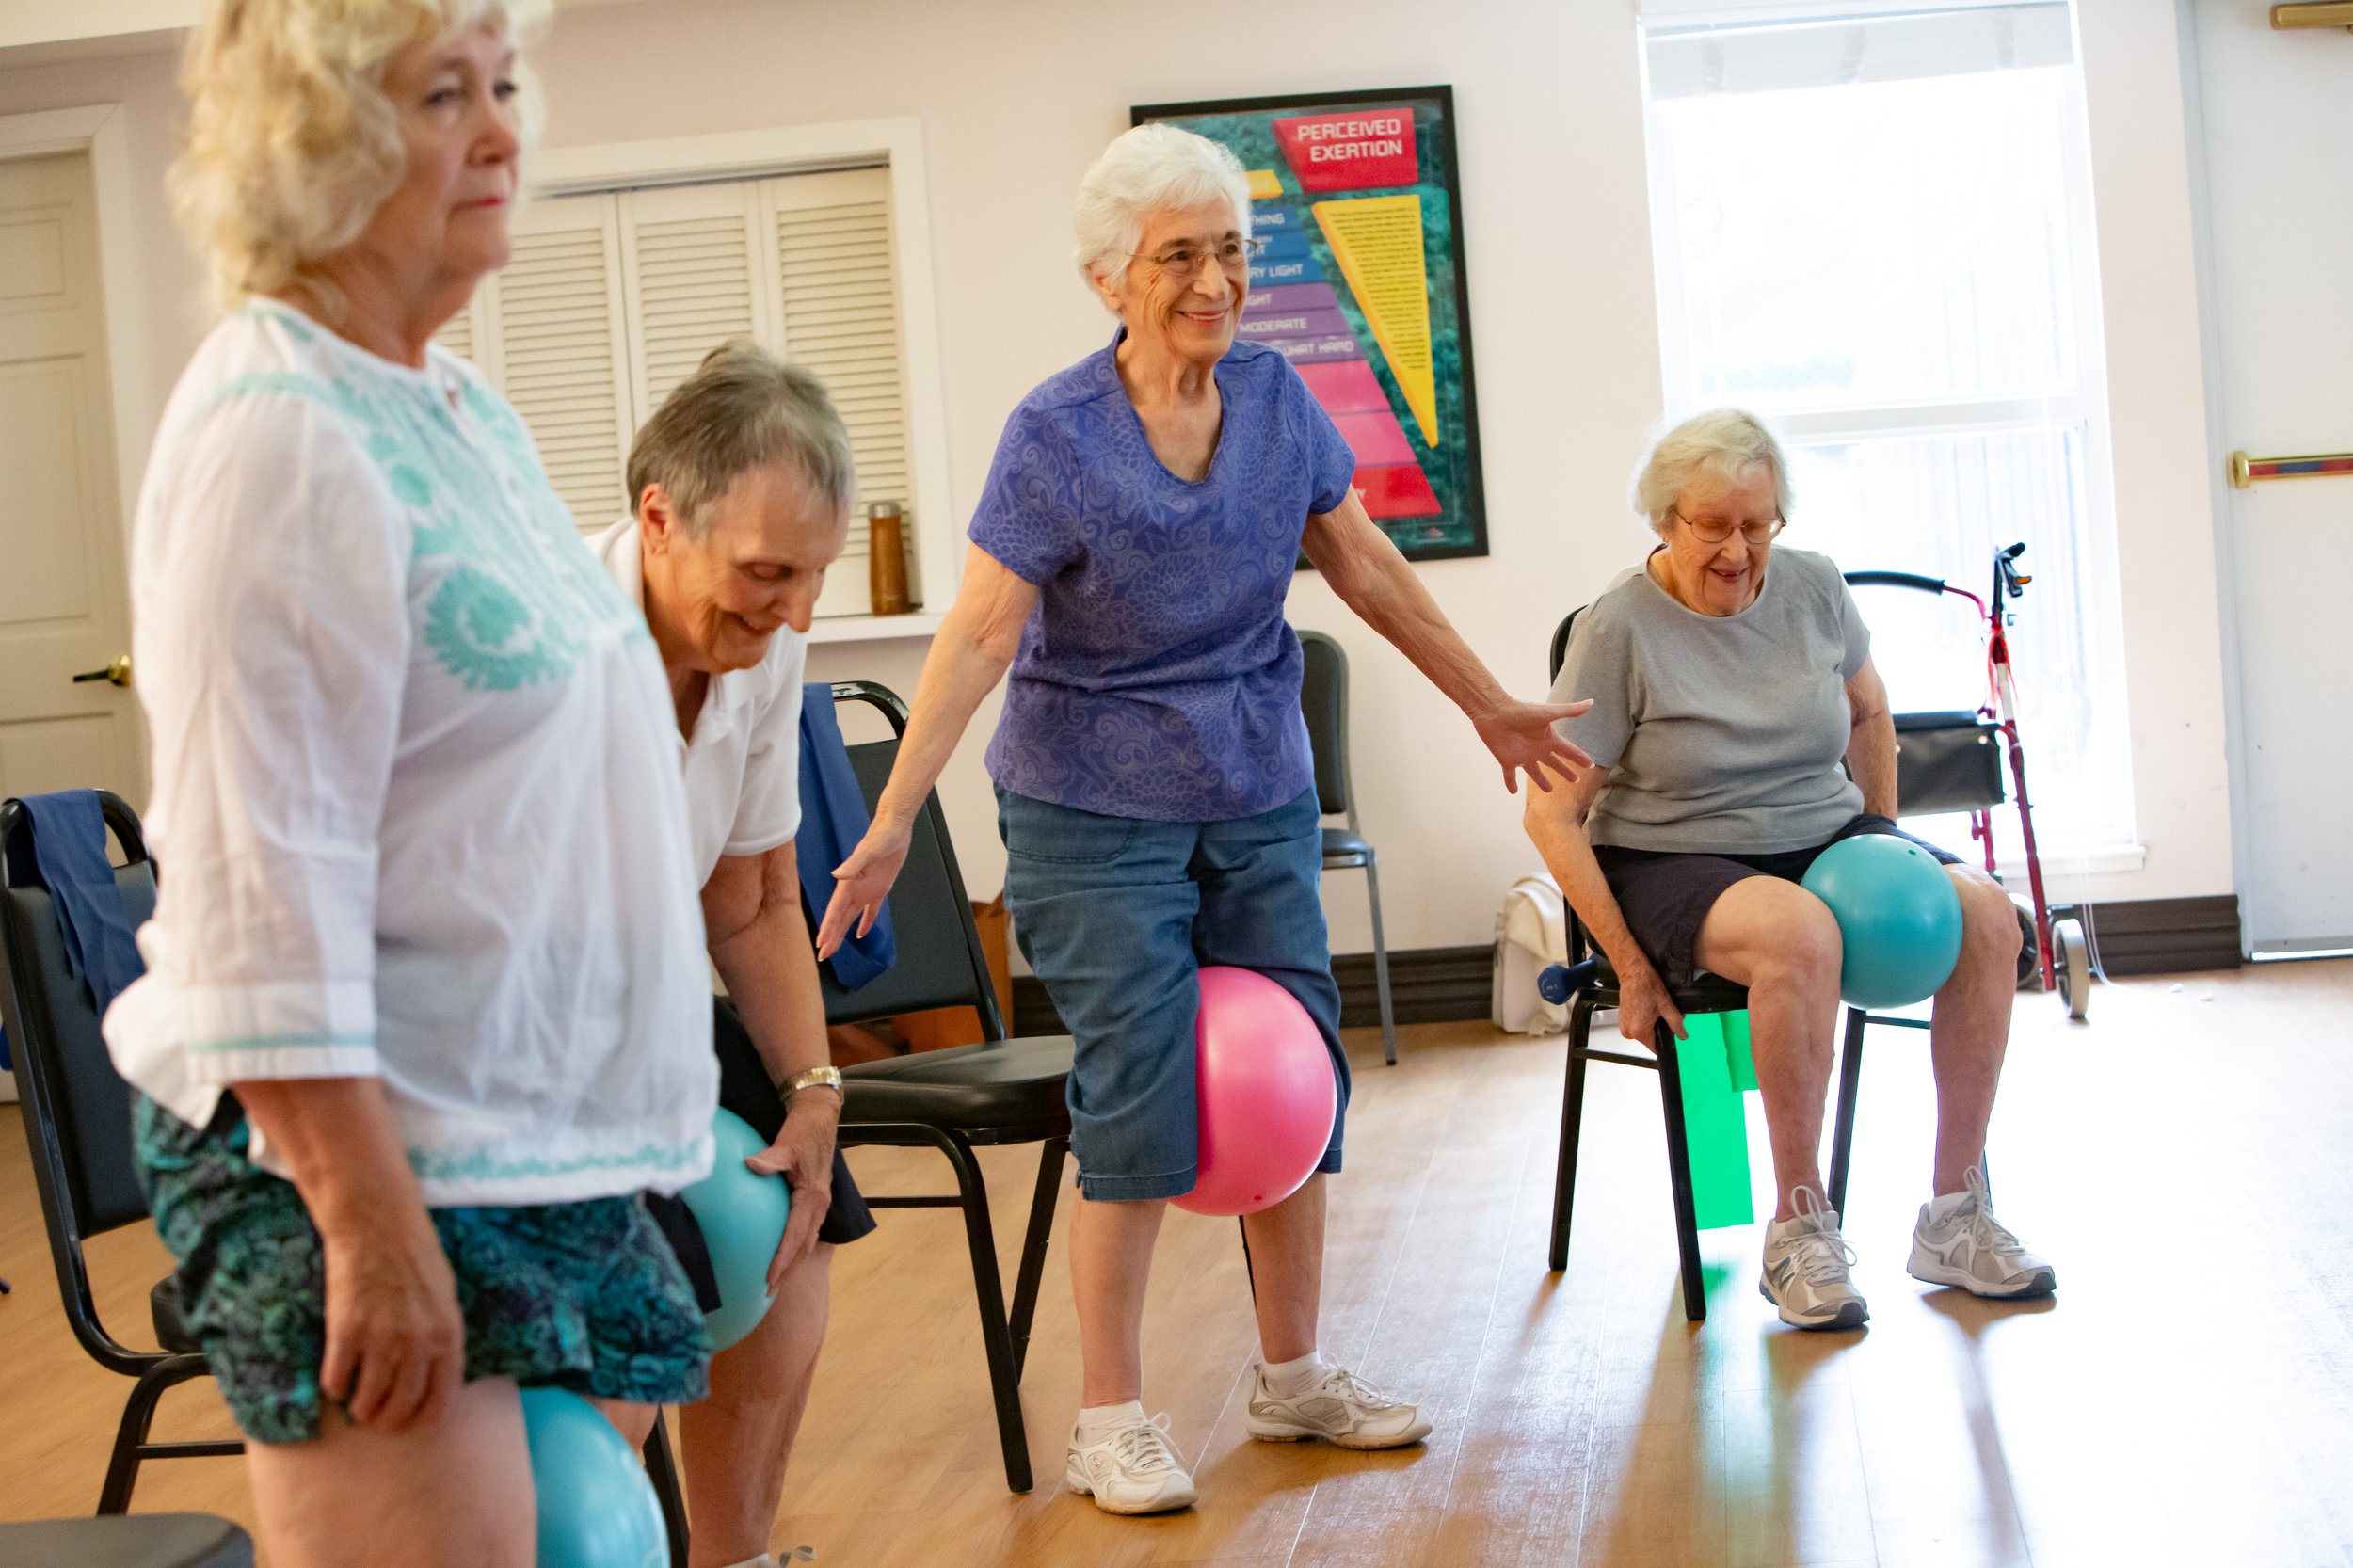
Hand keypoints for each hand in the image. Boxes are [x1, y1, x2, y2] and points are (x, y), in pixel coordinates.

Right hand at [317, 1206, 463, 1431]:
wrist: (378, 1224)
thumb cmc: (415, 1256)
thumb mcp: (445, 1296)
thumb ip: (442, 1335)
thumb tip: (435, 1375)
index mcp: (448, 1334)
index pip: (440, 1398)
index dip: (423, 1420)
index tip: (411, 1426)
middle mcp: (417, 1342)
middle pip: (402, 1405)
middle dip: (388, 1422)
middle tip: (377, 1421)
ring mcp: (381, 1338)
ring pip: (368, 1400)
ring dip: (361, 1410)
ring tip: (358, 1407)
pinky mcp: (346, 1330)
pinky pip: (337, 1379)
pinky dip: (335, 1389)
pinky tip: (337, 1383)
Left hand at [745, 1094, 839, 1290]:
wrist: (820, 1117)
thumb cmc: (802, 1131)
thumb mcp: (786, 1144)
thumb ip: (769, 1159)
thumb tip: (749, 1165)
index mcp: (812, 1197)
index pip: (794, 1237)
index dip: (781, 1261)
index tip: (768, 1281)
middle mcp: (819, 1205)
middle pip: (803, 1247)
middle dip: (787, 1271)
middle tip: (768, 1292)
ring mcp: (820, 1204)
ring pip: (807, 1242)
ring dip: (793, 1262)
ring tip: (776, 1281)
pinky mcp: (816, 1200)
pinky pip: (807, 1231)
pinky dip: (797, 1247)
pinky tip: (785, 1254)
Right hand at [813, 818, 913, 959]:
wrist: (894, 827)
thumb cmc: (882, 836)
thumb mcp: (869, 851)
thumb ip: (852, 864)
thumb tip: (837, 875)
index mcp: (849, 882)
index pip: (835, 910)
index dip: (828, 927)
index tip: (821, 943)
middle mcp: (854, 888)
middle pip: (839, 917)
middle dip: (831, 936)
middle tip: (823, 954)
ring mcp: (866, 889)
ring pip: (850, 917)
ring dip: (842, 932)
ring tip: (833, 947)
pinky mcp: (879, 888)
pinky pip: (870, 910)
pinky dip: (865, 922)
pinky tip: (860, 934)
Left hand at [1473, 699, 1594, 793]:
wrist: (1494, 712)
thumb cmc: (1521, 711)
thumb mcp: (1548, 713)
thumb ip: (1570, 711)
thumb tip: (1591, 702)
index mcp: (1548, 738)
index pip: (1569, 751)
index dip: (1579, 757)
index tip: (1590, 765)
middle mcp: (1537, 748)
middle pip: (1554, 763)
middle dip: (1564, 771)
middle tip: (1575, 780)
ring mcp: (1522, 756)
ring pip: (1535, 772)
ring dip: (1542, 781)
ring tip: (1549, 790)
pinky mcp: (1507, 761)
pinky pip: (1510, 776)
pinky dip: (1510, 784)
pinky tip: (1513, 792)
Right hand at [1614, 960, 1686, 1052]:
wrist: (1633, 972)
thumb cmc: (1647, 986)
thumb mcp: (1667, 1006)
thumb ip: (1676, 1024)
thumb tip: (1683, 1036)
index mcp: (1639, 1031)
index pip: (1655, 1047)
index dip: (1665, 1041)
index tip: (1669, 1031)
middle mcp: (1628, 1031)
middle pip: (1649, 1039)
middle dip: (1658, 1029)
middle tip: (1662, 1013)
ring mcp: (1623, 1026)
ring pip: (1643, 1032)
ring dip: (1650, 1024)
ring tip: (1653, 1009)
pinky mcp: (1621, 1020)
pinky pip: (1636, 1026)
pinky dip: (1642, 1020)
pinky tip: (1645, 1007)